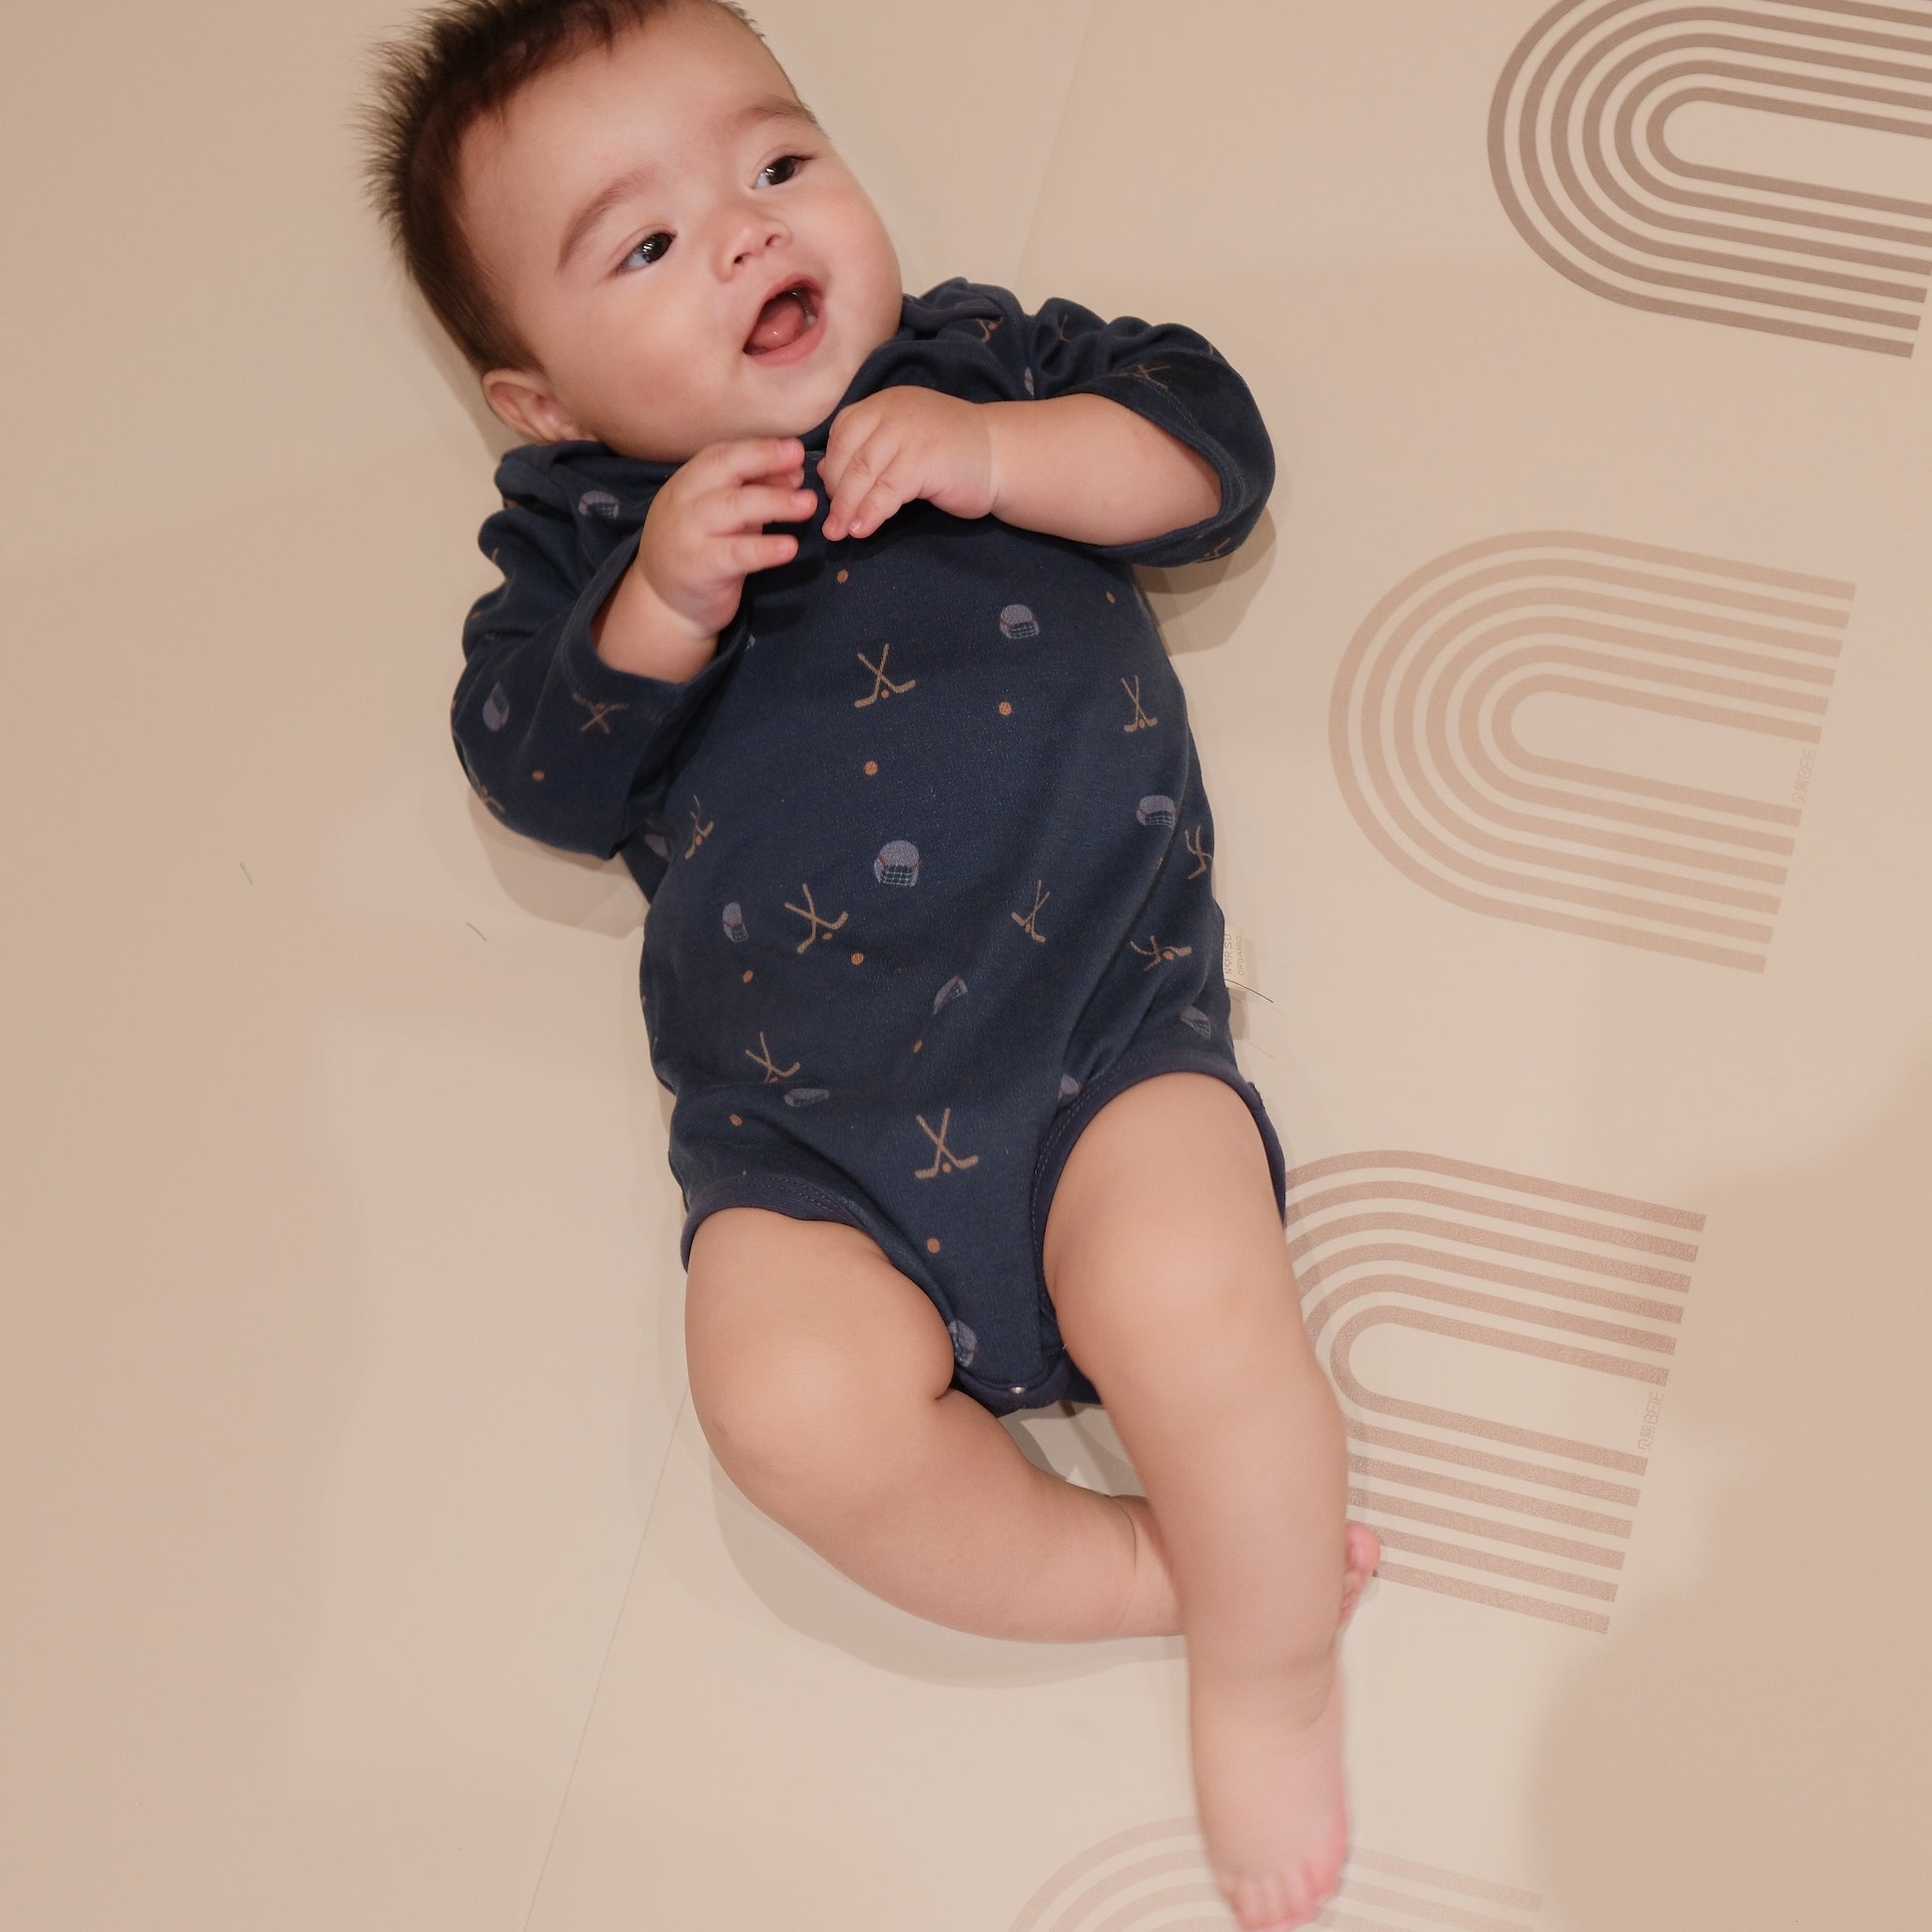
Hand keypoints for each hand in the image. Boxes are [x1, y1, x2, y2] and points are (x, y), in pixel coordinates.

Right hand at [634, 436, 815, 639]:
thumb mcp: (722, 517)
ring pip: (731, 508)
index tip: (794, 449)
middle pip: (724, 470)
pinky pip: (735, 554)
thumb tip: (794, 473)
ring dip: (774, 502)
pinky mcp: (698, 568)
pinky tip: (789, 548)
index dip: (759, 449)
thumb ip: (751, 493)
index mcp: (687, 483)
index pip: (722, 455)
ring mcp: (687, 535)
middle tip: (801, 460)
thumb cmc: (700, 552)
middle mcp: (683, 502)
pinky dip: (764, 549)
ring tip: (808, 504)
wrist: (665, 604)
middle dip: (765, 460)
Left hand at [819, 387, 995, 541]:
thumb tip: (825, 474)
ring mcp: (910, 433)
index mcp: (885, 404)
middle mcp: (893, 411)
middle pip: (849, 454)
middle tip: (832, 524)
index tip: (831, 497)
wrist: (1002, 456)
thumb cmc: (951, 453)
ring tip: (839, 533)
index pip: (843, 431)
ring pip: (863, 473)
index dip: (831, 467)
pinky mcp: (924, 460)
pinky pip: (887, 491)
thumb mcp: (903, 442)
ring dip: (848, 508)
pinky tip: (863, 530)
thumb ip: (869, 450)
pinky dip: (871, 513)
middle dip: (836, 493)